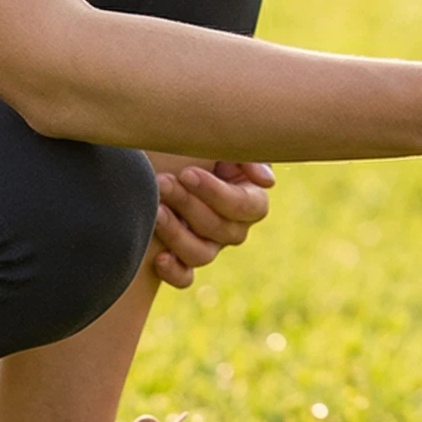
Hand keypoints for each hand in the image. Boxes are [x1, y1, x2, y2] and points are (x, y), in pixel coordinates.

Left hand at [148, 154, 274, 287]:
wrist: (160, 161)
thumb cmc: (194, 146)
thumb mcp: (220, 143)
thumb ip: (247, 156)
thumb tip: (266, 182)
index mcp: (249, 198)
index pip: (245, 206)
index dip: (216, 193)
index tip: (188, 173)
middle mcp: (233, 227)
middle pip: (221, 229)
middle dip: (189, 204)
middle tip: (162, 182)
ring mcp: (210, 247)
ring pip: (203, 255)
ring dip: (177, 234)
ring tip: (155, 211)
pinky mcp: (185, 261)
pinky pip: (186, 278)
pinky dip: (174, 271)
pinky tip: (158, 257)